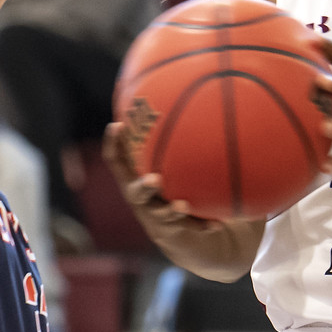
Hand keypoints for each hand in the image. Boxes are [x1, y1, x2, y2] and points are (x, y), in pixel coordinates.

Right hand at [103, 121, 230, 239]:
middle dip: (142, 185)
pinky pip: (186, 229)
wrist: (191, 235)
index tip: (117, 125)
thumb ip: (188, 139)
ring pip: (157, 215)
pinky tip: (216, 224)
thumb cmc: (184, 188)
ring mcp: (155, 219)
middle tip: (154, 179)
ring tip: (182, 206)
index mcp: (138, 178)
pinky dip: (201, 225)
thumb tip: (206, 96)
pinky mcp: (172, 235)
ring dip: (169, 211)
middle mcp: (142, 199)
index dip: (115, 144)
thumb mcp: (183, 164)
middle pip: (133, 192)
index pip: (119, 160)